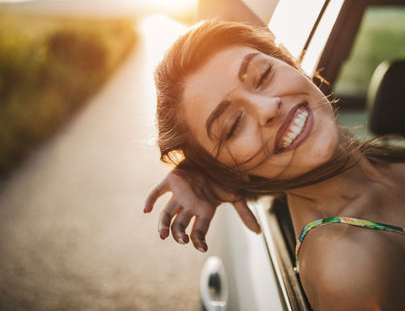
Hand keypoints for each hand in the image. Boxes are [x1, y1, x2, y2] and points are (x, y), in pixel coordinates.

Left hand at [144, 168, 259, 251]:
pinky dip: (150, 200)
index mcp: (204, 210)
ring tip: (163, 235)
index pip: (199, 231)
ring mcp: (179, 193)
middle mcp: (190, 205)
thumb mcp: (237, 195)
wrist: (217, 155)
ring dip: (164, 225)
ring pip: (167, 213)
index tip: (202, 248)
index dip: (199, 241)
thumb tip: (258, 232)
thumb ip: (245, 214)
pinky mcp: (171, 180)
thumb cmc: (226, 176)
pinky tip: (146, 210)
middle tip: (182, 240)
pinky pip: (157, 192)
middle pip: (180, 225)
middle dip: (179, 234)